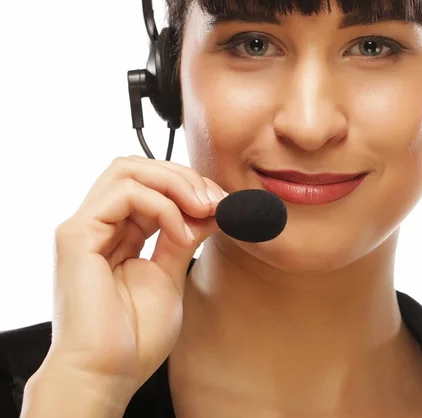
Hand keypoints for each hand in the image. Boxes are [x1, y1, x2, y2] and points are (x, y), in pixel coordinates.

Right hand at [42, 155, 226, 396]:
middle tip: (216, 201)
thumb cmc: (135, 336)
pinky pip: (124, 193)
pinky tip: (181, 233)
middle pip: (138, 167)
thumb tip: (210, 206)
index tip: (223, 204)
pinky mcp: (76, 235)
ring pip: (128, 169)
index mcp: (118, 233)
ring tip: (203, 210)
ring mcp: (84, 228)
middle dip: (184, 177)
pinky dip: (161, 204)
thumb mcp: (170, 274)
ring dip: (175, 183)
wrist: (108, 375)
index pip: (150, 184)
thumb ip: (184, 235)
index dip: (189, 185)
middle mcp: (98, 225)